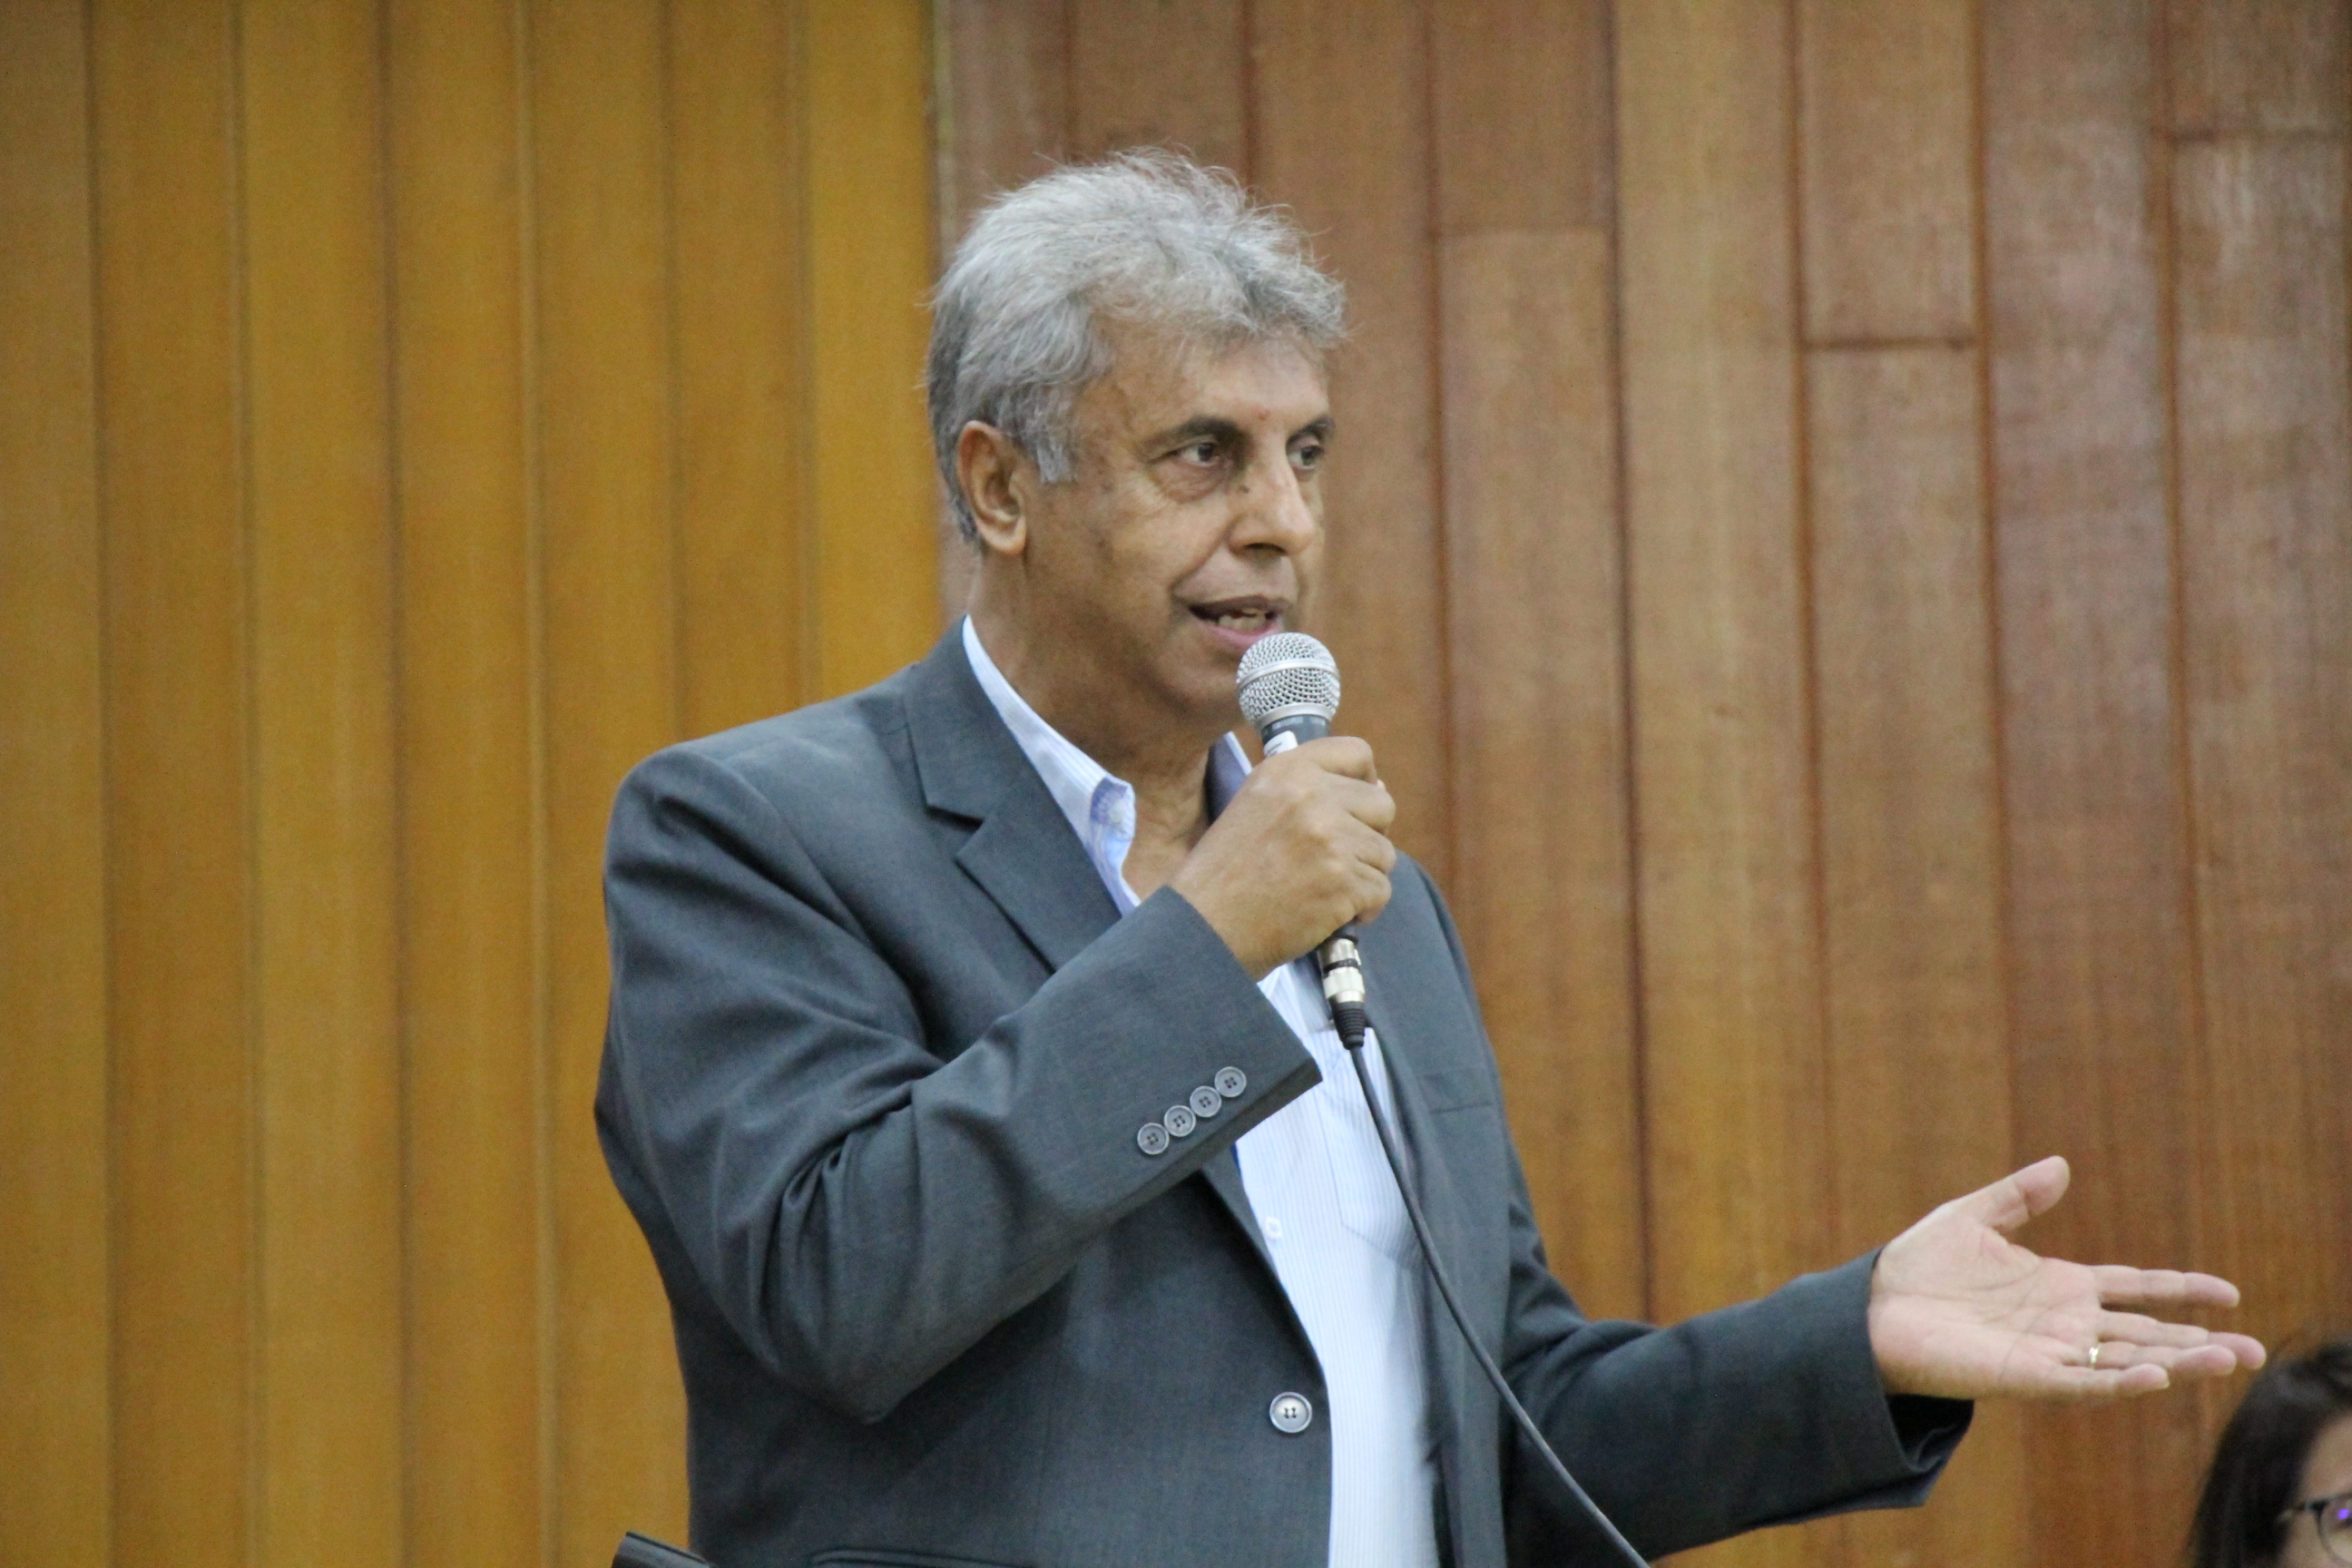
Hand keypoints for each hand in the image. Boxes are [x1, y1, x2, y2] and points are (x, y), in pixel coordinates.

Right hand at [1169, 736, 1395, 976]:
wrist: (1206, 926)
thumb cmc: (1225, 872)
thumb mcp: (1255, 805)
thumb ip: (1308, 790)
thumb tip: (1377, 788)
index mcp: (1287, 770)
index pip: (1356, 752)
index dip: (1364, 780)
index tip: (1353, 808)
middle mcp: (1312, 796)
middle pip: (1382, 805)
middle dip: (1367, 835)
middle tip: (1335, 859)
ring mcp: (1331, 839)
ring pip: (1384, 853)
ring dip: (1363, 876)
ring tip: (1324, 890)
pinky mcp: (1344, 882)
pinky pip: (1381, 890)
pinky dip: (1362, 908)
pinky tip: (1331, 913)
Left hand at [1867, 1155, 2265, 1400]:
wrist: (1871, 1309)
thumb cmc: (1917, 1268)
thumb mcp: (1972, 1219)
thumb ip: (2018, 1196)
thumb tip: (2062, 1165)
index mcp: (2059, 1286)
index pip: (2134, 1288)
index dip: (2179, 1289)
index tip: (2228, 1292)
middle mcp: (2063, 1323)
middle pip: (2145, 1333)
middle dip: (2198, 1342)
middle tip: (2254, 1350)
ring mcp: (2047, 1352)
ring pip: (2125, 1362)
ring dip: (2176, 1364)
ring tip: (2228, 1361)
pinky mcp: (2021, 1376)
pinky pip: (2079, 1384)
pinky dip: (2117, 1382)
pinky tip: (2155, 1377)